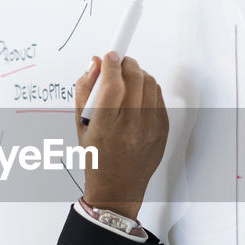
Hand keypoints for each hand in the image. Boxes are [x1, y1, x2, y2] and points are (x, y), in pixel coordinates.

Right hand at [74, 51, 168, 219]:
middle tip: (118, 63)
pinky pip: (159, 97)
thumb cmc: (97, 158)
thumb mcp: (81, 125)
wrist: (118, 189)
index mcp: (106, 127)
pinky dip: (148, 90)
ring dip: (138, 75)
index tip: (109, 55)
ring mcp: (151, 130)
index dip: (111, 64)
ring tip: (127, 80)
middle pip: (135, 79)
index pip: (113, 84)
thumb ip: (84, 90)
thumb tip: (95, 63)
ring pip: (150, 84)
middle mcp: (131, 128)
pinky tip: (137, 96)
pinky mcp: (163, 130)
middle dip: (126, 64)